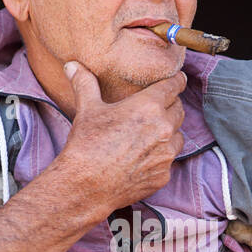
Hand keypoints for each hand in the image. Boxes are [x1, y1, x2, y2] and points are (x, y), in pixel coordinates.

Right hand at [58, 63, 185, 216]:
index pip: (174, 86)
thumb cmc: (87, 145)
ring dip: (169, 132)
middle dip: (170, 106)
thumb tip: (72, 65)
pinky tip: (144, 157)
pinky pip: (170, 160)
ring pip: (178, 136)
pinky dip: (161, 156)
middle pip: (179, 109)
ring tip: (150, 134)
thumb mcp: (87, 109)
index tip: (177, 79)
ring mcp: (166, 154)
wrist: (86, 186)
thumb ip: (85, 83)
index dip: (176, 81)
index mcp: (149, 106)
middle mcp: (164, 129)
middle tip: (157, 108)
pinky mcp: (164, 175)